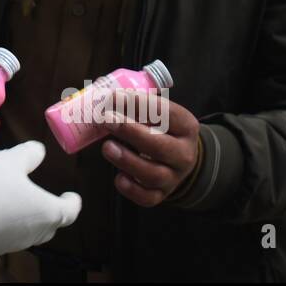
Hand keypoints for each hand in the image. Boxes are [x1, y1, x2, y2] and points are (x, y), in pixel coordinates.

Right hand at [0, 141, 80, 267]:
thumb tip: (39, 151)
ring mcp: (14, 243)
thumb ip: (29, 154)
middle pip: (51, 224)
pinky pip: (8, 235)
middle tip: (41, 197)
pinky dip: (7, 224)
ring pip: (29, 231)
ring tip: (16, 201)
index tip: (71, 195)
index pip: (70, 211)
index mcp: (47, 212)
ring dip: (26, 217)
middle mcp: (35, 232)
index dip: (72, 201)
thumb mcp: (10, 159)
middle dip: (49, 211)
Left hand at [100, 88, 200, 206]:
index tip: (113, 96)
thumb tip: (100, 87)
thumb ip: (136, 102)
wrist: (180, 160)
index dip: (138, 103)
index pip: (165, 113)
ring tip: (107, 147)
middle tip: (106, 119)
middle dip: (129, 131)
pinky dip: (131, 188)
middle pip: (159, 146)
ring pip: (152, 174)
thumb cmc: (160, 130)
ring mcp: (173, 177)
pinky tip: (118, 177)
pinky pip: (147, 197)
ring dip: (127, 160)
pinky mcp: (161, 194)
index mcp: (186, 126)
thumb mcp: (159, 113)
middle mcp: (184, 153)